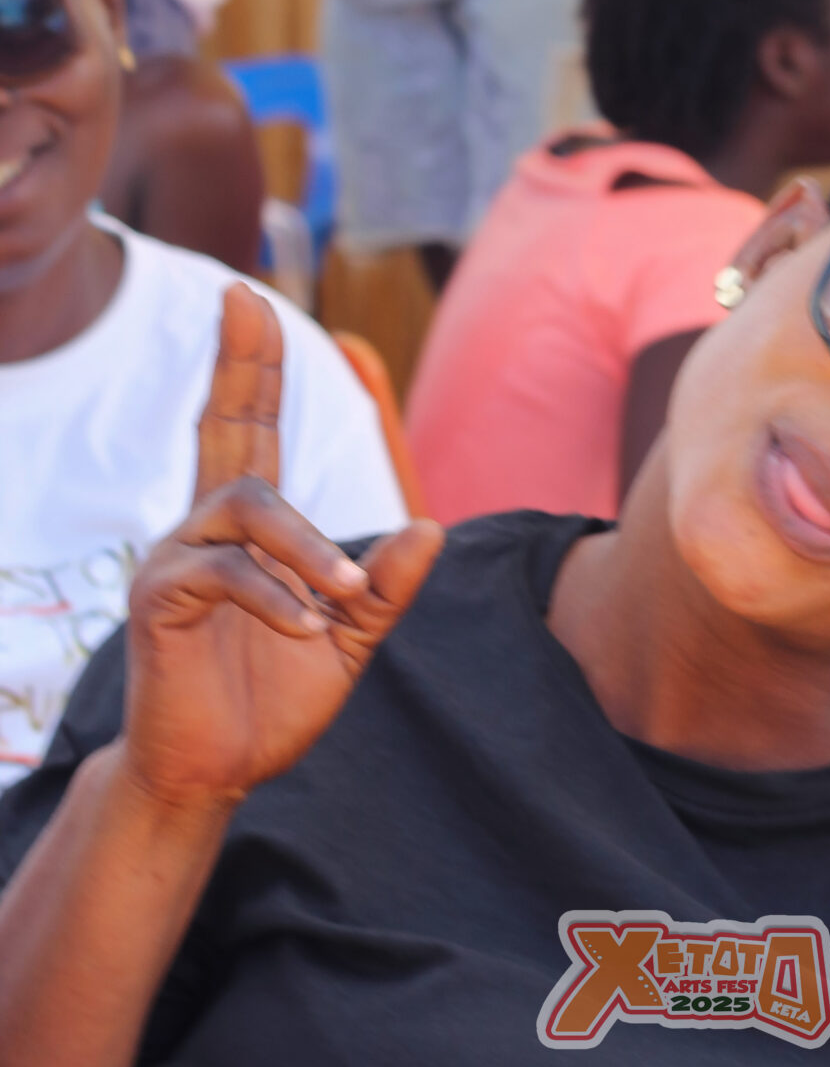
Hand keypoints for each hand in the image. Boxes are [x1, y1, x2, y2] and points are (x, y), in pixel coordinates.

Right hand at [120, 285, 442, 811]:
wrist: (217, 771)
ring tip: (344, 601)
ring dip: (309, 549)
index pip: (250, 430)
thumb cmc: (270, 700)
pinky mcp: (158, 600)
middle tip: (241, 295)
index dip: (251, 366)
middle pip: (224, 426)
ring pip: (248, 506)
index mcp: (250, 531)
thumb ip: (387, 588)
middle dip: (237, 361)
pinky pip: (226, 572)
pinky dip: (278, 597)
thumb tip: (432, 526)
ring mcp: (177, 559)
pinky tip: (309, 630)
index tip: (251, 300)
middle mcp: (206, 529)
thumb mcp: (351, 639)